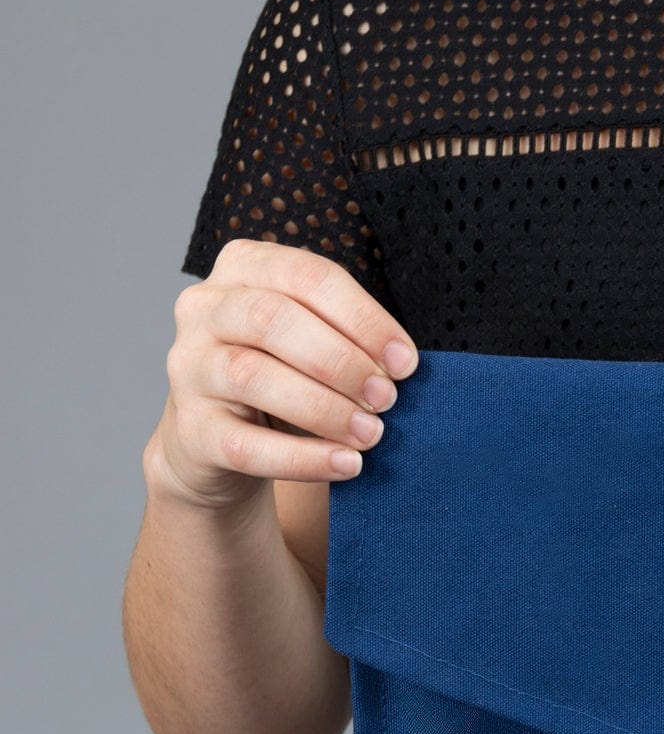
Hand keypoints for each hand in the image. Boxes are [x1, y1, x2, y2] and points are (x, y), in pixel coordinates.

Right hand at [146, 240, 416, 510]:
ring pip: (251, 376)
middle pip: (272, 319)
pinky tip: (346, 465)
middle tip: (386, 398)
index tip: (405, 362)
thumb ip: (347, 338)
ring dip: (324, 408)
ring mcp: (189, 368)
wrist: (217, 445)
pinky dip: (302, 459)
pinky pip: (245, 445)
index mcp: (242, 268)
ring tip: (372, 433)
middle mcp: (204, 309)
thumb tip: (401, 364)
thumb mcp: (310, 343)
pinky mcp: (190, 430)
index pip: (306, 276)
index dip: (362, 319)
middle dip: (340, 361)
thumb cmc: (280, 380)